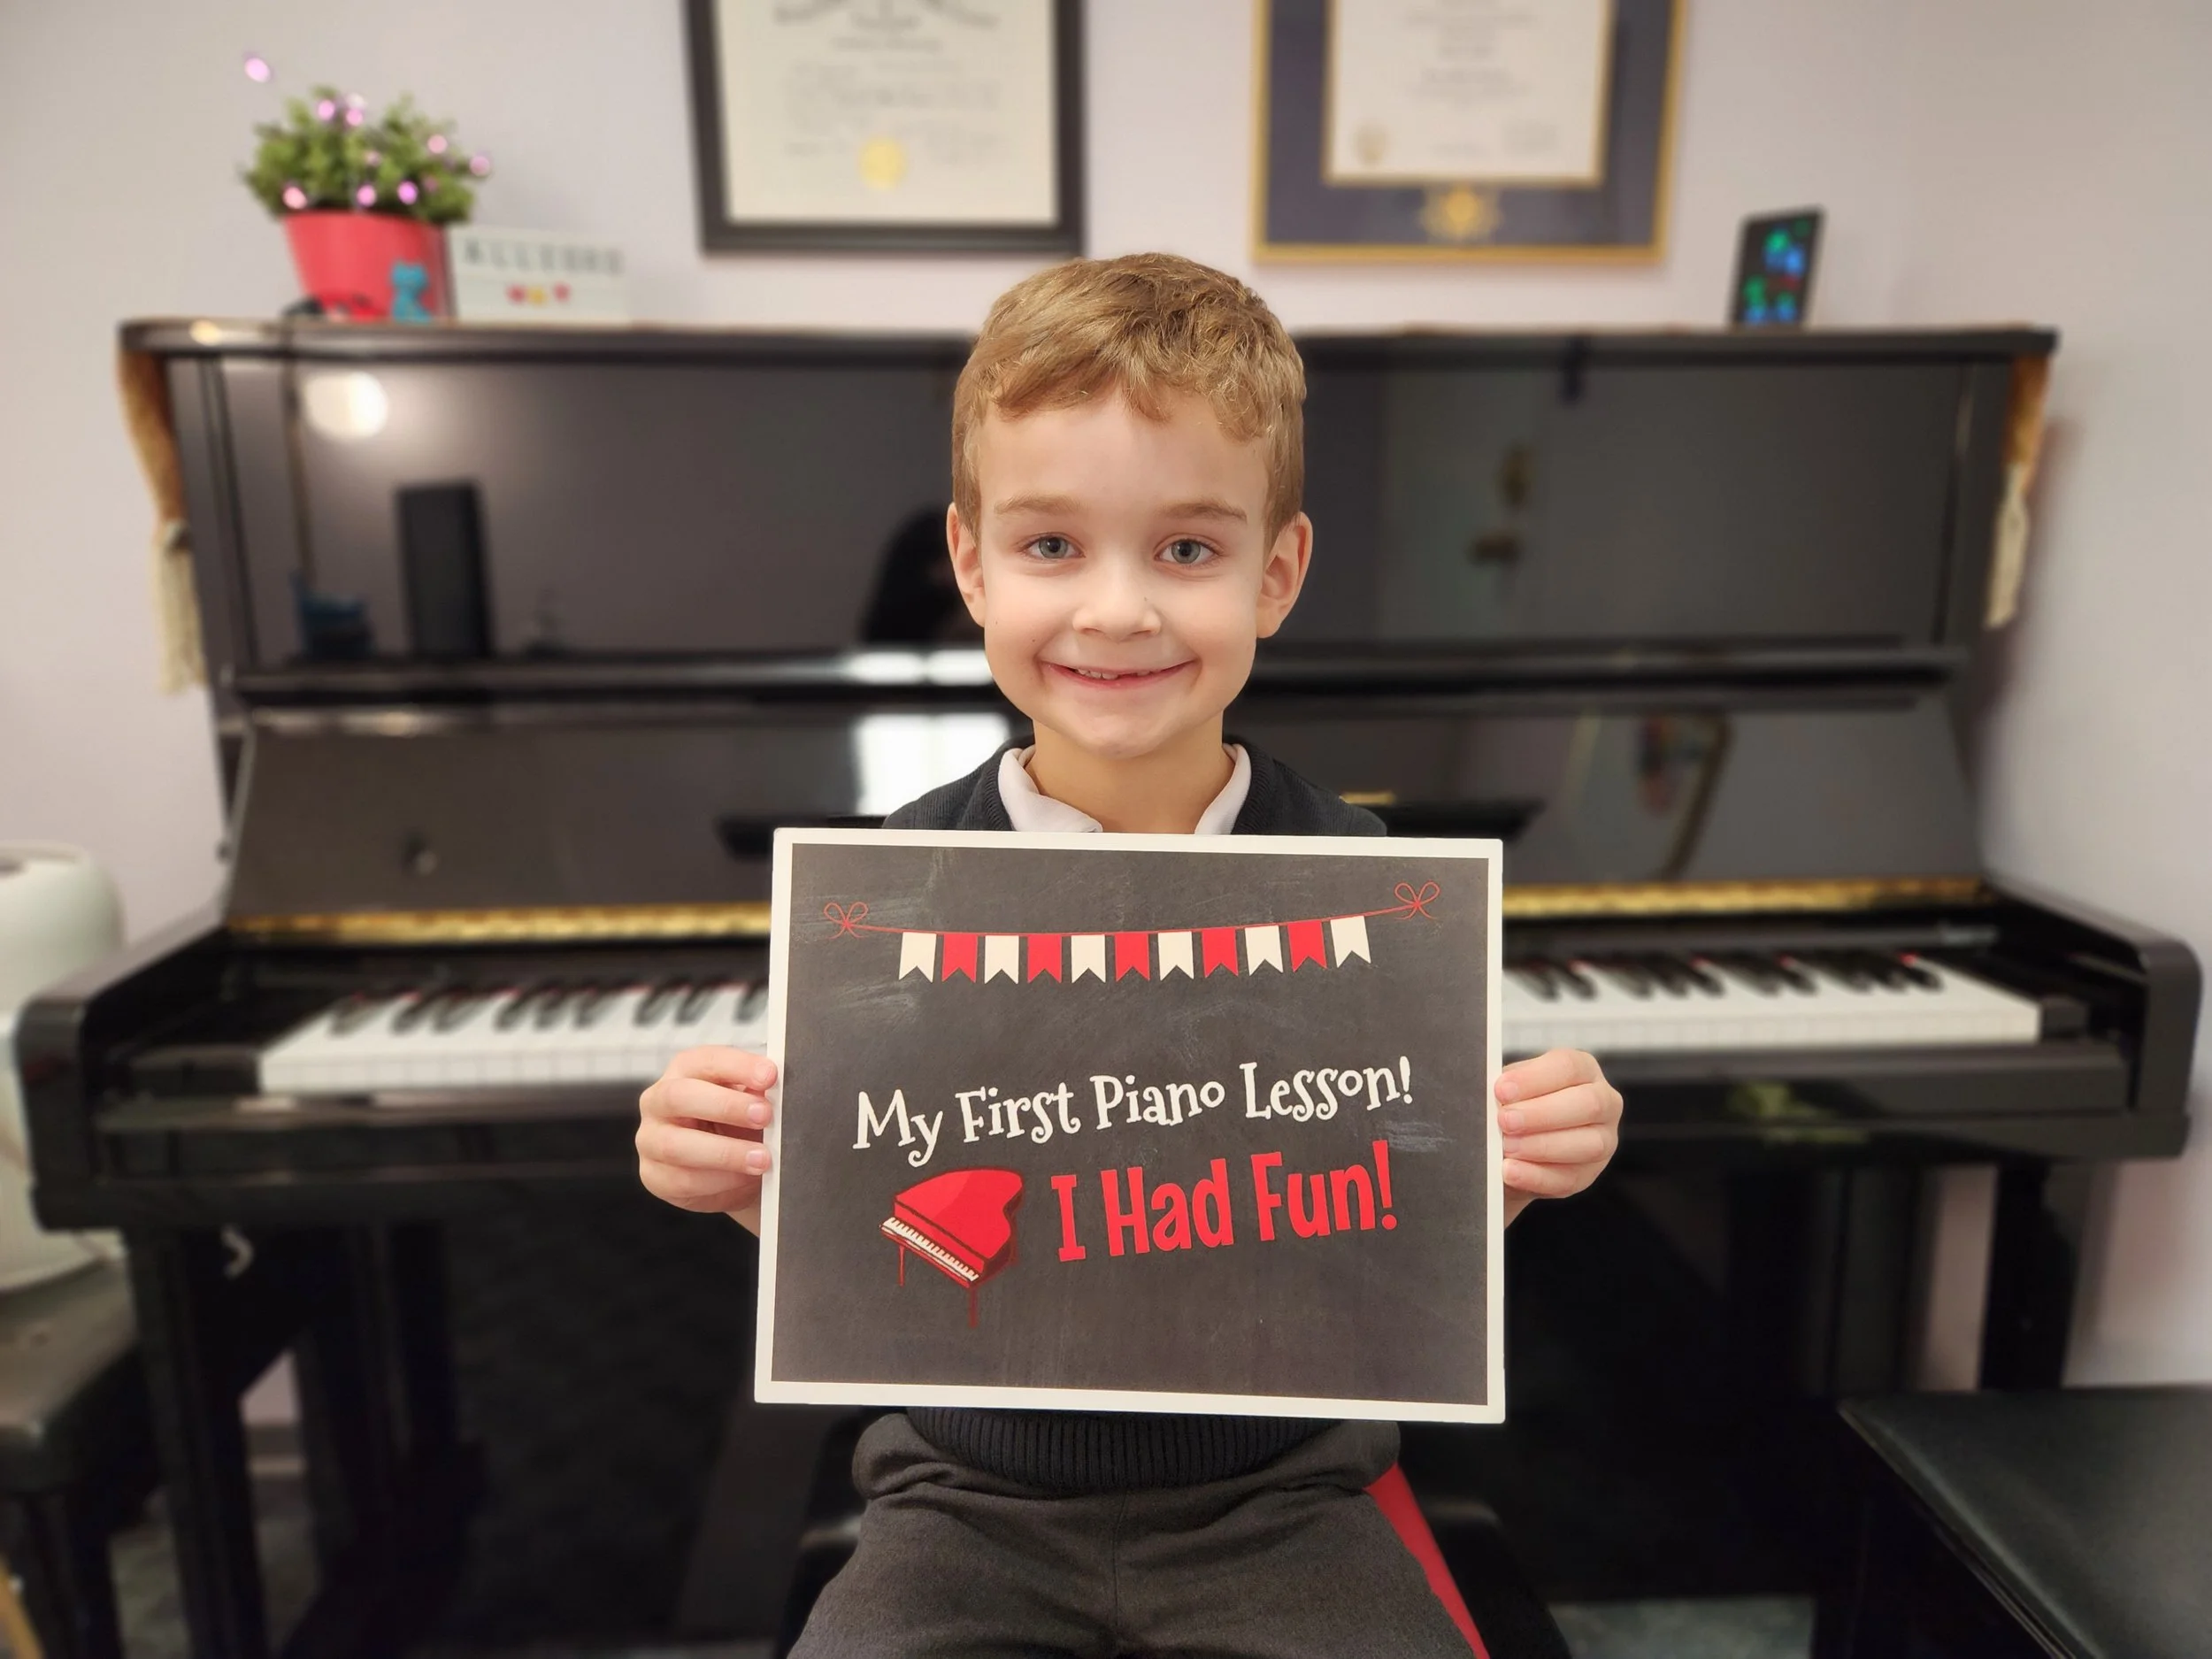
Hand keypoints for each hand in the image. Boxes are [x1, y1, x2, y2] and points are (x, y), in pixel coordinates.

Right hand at [637, 1047, 777, 1234]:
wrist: (732, 1170)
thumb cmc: (739, 1124)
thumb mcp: (751, 1102)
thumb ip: (758, 1091)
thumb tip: (774, 1088)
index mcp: (684, 1071)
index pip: (705, 1060)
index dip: (738, 1066)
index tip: (770, 1076)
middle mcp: (658, 1101)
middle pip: (679, 1096)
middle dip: (726, 1106)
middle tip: (765, 1115)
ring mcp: (650, 1140)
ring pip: (676, 1145)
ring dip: (725, 1153)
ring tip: (762, 1158)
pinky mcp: (655, 1176)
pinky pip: (681, 1180)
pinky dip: (719, 1181)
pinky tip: (744, 1177)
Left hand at [1495, 1048, 1621, 1225]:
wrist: (1515, 1144)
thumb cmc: (1517, 1104)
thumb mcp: (1513, 1088)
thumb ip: (1508, 1088)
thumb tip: (1494, 1096)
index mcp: (1584, 1070)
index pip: (1569, 1067)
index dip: (1534, 1079)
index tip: (1502, 1091)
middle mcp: (1604, 1103)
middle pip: (1587, 1104)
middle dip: (1541, 1114)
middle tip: (1504, 1121)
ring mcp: (1603, 1140)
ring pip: (1588, 1144)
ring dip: (1541, 1146)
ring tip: (1506, 1148)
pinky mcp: (1589, 1174)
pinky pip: (1569, 1179)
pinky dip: (1536, 1176)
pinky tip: (1510, 1171)